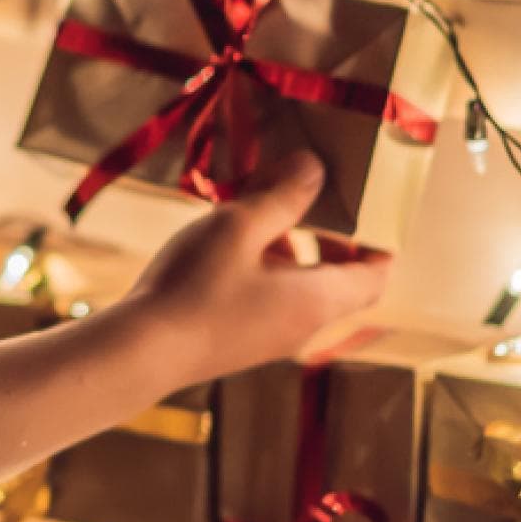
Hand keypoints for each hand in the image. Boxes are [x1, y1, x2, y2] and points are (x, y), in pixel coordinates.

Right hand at [125, 151, 390, 383]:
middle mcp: (302, 325)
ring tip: (260, 206)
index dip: (380, 243)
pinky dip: (266, 265)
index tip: (371, 208)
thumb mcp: (241, 226)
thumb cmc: (195, 288)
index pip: (376, 277)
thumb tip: (314, 168)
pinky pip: (271, 298)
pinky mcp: (240, 339)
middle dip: (333, 238)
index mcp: (317, 301)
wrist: (139, 352)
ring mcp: (269, 337)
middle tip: (317, 198)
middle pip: (339, 281)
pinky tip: (227, 238)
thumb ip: (284, 196)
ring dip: (292, 247)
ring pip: (301, 287)